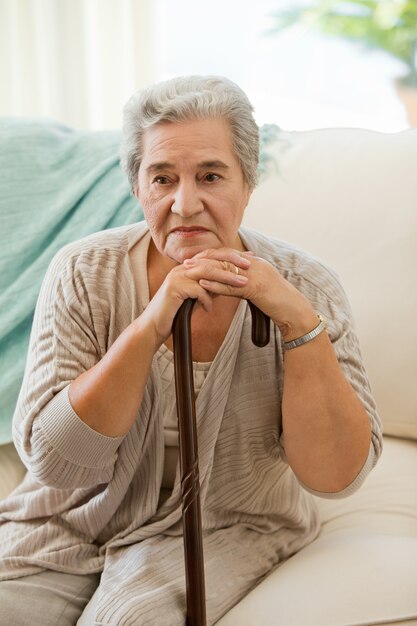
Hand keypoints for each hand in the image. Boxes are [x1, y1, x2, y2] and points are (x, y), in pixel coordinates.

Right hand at [138, 249, 250, 349]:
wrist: (154, 326)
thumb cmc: (176, 313)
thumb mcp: (196, 297)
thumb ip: (209, 288)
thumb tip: (227, 282)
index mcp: (188, 267)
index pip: (212, 256)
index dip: (231, 256)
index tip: (249, 260)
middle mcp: (182, 268)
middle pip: (211, 260)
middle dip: (232, 263)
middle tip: (250, 267)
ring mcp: (177, 277)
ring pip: (206, 272)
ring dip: (226, 277)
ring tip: (242, 284)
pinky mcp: (173, 289)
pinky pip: (197, 290)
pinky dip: (206, 300)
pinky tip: (209, 309)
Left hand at [186, 247, 317, 339]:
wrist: (295, 312)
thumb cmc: (279, 303)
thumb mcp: (261, 289)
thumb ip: (246, 283)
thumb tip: (232, 283)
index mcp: (257, 263)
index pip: (229, 254)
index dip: (211, 256)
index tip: (195, 259)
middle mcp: (256, 265)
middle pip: (224, 258)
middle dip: (203, 259)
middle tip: (186, 263)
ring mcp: (256, 275)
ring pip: (225, 269)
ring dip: (204, 270)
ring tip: (188, 272)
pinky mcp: (256, 288)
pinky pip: (231, 285)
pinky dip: (215, 284)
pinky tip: (203, 285)